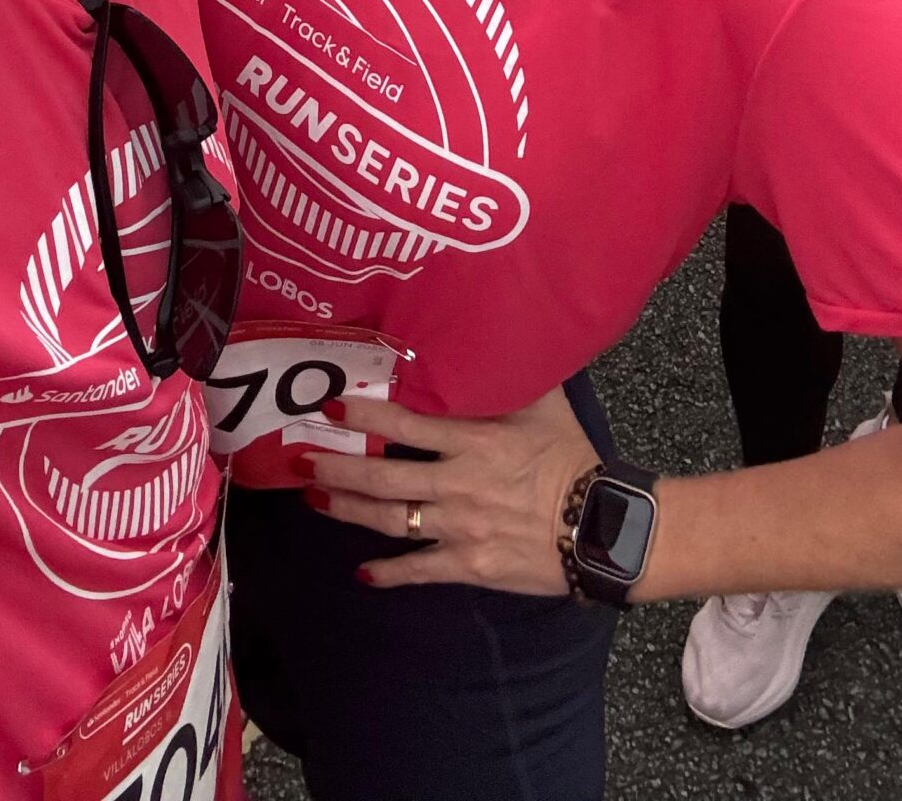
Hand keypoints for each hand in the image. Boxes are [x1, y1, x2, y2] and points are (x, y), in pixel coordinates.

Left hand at [296, 387, 592, 593]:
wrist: (602, 528)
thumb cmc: (573, 459)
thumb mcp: (547, 404)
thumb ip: (513, 371)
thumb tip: (497, 326)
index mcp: (474, 440)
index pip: (406, 423)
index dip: (364, 413)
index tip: (330, 404)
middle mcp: (457, 483)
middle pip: (383, 475)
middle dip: (337, 465)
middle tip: (300, 457)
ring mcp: (460, 528)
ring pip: (390, 520)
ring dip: (347, 509)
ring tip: (314, 498)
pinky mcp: (469, 566)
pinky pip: (419, 570)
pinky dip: (388, 574)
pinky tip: (362, 573)